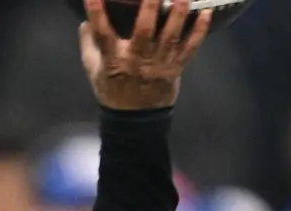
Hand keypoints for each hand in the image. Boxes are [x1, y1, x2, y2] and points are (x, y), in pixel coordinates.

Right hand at [79, 0, 211, 110]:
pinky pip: (189, 48)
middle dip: (150, 7)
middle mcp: (137, 60)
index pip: (102, 33)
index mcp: (113, 60)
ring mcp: (159, 64)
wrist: (135, 120)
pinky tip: (206, 13)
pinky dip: (199, 31)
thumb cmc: (113, 89)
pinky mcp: (175, 68)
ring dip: (178, 13)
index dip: (96, 13)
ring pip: (170, 36)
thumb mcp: (93, 70)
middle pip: (144, 31)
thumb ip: (88, 44)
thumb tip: (85, 20)